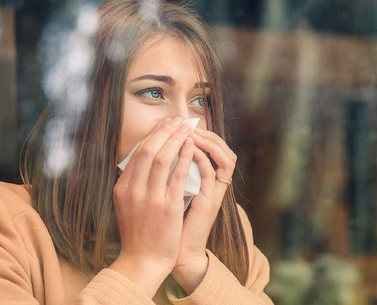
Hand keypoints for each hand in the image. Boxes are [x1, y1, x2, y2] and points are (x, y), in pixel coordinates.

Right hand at [110, 117, 194, 297]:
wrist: (142, 261)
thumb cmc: (137, 234)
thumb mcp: (125, 205)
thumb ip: (131, 184)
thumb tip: (139, 161)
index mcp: (122, 188)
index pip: (137, 153)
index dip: (152, 135)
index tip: (164, 125)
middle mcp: (133, 190)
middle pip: (148, 150)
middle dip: (164, 131)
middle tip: (177, 120)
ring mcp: (150, 198)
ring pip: (162, 158)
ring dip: (175, 138)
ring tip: (186, 127)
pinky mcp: (167, 207)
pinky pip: (177, 175)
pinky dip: (184, 157)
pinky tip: (191, 146)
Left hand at [172, 127, 236, 292]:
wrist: (166, 254)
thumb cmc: (163, 225)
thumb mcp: (165, 193)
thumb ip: (166, 174)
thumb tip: (151, 151)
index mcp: (203, 182)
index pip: (212, 150)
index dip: (200, 134)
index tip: (180, 124)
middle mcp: (212, 186)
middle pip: (223, 149)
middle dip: (206, 133)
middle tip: (186, 122)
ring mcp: (213, 194)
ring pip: (225, 157)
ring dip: (208, 141)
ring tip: (190, 130)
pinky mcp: (209, 201)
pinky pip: (212, 173)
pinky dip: (201, 157)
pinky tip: (189, 147)